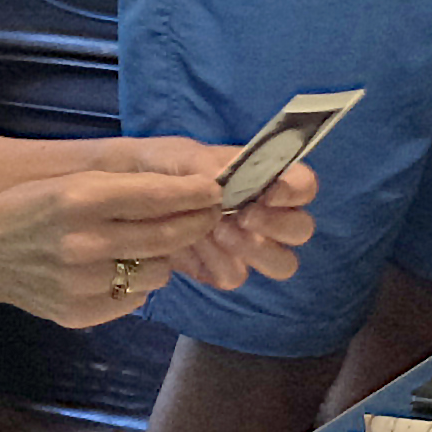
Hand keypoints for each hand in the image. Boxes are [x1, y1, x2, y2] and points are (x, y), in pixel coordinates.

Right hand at [0, 166, 234, 325]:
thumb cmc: (32, 207)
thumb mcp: (74, 182)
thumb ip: (128, 189)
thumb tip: (192, 195)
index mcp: (80, 198)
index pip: (157, 197)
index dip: (194, 194)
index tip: (216, 191)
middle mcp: (82, 242)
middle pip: (165, 236)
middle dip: (197, 224)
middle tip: (210, 215)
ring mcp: (81, 283)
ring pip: (157, 272)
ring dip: (164, 257)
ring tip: (149, 244)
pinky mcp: (80, 314)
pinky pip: (134, 299)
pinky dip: (136, 284)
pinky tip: (117, 269)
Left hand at [98, 136, 316, 294]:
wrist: (126, 195)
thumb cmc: (163, 165)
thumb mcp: (179, 156)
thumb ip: (206, 165)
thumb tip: (224, 182)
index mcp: (267, 178)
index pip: (304, 186)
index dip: (294, 191)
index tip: (266, 193)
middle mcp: (267, 214)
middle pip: (301, 230)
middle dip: (276, 226)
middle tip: (241, 217)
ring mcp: (248, 246)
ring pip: (281, 263)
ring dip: (253, 250)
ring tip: (217, 233)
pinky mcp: (223, 269)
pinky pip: (236, 276)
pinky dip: (217, 263)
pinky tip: (193, 246)